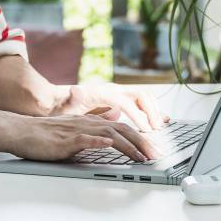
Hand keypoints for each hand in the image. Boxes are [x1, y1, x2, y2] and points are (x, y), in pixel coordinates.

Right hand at [11, 113, 158, 162]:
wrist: (20, 132)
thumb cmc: (43, 134)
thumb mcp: (72, 126)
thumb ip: (92, 122)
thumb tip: (112, 116)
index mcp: (89, 121)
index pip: (121, 127)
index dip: (140, 137)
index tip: (153, 150)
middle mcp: (86, 123)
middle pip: (121, 129)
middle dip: (142, 142)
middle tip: (156, 155)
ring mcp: (76, 131)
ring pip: (108, 134)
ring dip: (128, 145)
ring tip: (141, 155)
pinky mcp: (64, 140)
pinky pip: (83, 139)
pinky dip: (97, 141)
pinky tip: (108, 144)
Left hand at [48, 82, 167, 131]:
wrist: (60, 99)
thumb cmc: (63, 105)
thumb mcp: (65, 104)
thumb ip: (71, 99)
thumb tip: (76, 90)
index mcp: (103, 92)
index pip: (125, 102)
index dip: (137, 116)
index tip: (146, 130)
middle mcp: (114, 90)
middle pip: (140, 96)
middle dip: (151, 112)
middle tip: (157, 130)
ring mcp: (119, 93)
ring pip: (144, 97)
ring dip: (154, 111)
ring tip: (159, 128)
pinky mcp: (121, 99)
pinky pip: (142, 102)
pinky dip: (152, 110)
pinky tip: (160, 120)